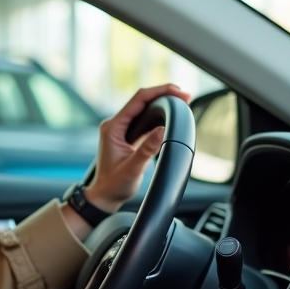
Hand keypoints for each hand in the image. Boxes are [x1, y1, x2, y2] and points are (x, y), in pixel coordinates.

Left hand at [84, 84, 191, 214]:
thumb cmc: (114, 185)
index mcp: (112, 128)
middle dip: (164, 94)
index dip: (159, 92)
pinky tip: (171, 116)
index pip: (137, 100)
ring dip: (162, 103)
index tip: (177, 92)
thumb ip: (147, 150)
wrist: (105, 196)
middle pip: (141, 100)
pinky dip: (158, 115)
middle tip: (185, 96)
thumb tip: (163, 130)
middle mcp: (115, 124)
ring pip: (144, 108)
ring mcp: (121, 129)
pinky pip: (144, 119)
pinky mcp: (127, 135)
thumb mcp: (132, 168)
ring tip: (181, 102)